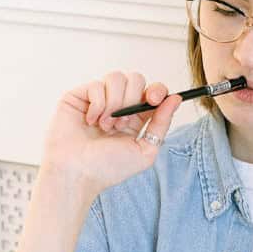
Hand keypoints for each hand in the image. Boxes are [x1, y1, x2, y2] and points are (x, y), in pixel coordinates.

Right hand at [42, 71, 182, 197]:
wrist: (76, 173)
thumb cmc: (107, 168)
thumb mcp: (145, 150)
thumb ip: (162, 124)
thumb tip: (176, 98)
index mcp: (135, 118)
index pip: (152, 92)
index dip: (157, 90)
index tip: (154, 99)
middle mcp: (116, 106)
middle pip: (136, 79)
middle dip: (132, 100)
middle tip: (121, 124)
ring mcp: (97, 99)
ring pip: (116, 78)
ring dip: (114, 104)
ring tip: (105, 126)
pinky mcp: (79, 96)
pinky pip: (96, 85)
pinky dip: (97, 105)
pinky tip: (90, 121)